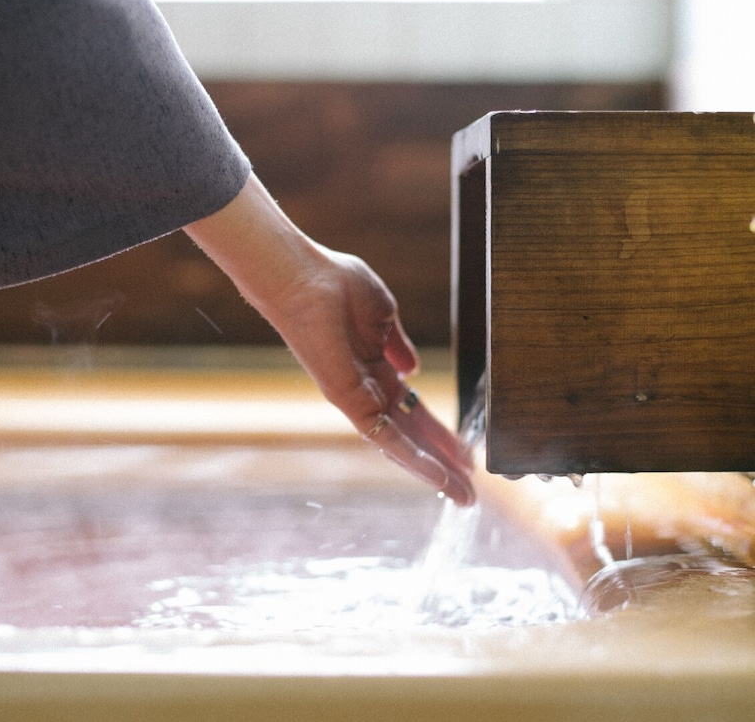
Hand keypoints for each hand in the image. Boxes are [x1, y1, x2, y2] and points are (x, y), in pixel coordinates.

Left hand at [185, 174, 475, 504]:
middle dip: (441, 463)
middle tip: (469, 492)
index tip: (467, 455)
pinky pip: (383, 435)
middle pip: (411, 435)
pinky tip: (436, 475)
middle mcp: (366, 388)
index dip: (440, 434)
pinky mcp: (346, 399)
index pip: (413, 411)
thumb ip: (397, 344)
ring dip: (432, 471)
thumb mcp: (382, 314)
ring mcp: (356, 396)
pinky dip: (411, 457)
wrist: (303, 276)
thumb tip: (413, 370)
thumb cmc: (334, 283)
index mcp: (375, 368)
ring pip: (400, 445)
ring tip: (461, 495)